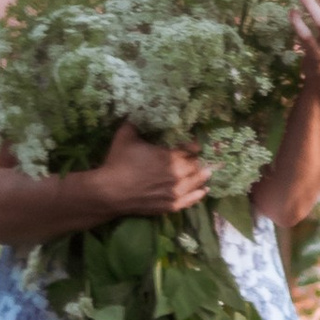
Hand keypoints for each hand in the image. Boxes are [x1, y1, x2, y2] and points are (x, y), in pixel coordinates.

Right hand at [97, 135, 211, 215]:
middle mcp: (178, 175)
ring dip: (203, 177)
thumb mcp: (126, 136)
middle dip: (198, 161)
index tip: (194, 145)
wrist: (110, 191)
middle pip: (196, 167)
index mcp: (170, 157)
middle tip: (201, 159)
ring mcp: (175, 192)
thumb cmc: (118, 162)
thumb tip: (138, 113)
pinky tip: (203, 191)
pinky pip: (190, 200)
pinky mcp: (170, 206)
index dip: (194, 147)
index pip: (190, 150)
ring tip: (208, 172)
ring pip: (196, 183)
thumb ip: (136, 124)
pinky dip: (198, 195)